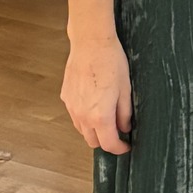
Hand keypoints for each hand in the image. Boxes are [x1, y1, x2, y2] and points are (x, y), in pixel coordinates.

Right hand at [61, 31, 133, 154]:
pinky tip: (94, 104)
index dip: (120, 149)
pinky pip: (75, 115)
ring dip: (94, 130)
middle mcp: (82, 116)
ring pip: (82, 130)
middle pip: (92, 141)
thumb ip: (124, 113)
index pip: (109, 144)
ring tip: (107, 118)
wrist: (90, 43)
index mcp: (100, 116)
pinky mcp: (66, 97)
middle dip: (106, 141)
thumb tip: (124, 128)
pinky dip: (84, 117)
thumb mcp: (126, 89)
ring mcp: (72, 107)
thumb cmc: (111, 63)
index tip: (127, 146)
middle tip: (118, 132)